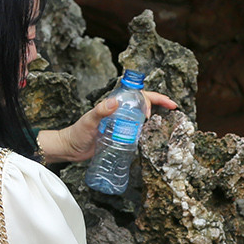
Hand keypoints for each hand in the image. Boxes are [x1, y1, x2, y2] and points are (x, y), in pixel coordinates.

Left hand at [39, 91, 178, 162]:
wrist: (70, 148)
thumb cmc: (77, 133)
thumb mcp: (89, 121)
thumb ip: (100, 110)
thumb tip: (115, 101)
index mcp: (114, 104)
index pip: (137, 94)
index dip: (150, 98)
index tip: (155, 109)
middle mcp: (120, 111)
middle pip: (144, 102)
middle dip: (160, 102)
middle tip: (173, 108)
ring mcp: (121, 123)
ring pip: (142, 116)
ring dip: (156, 115)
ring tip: (167, 121)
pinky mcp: (120, 135)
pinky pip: (137, 130)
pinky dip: (147, 131)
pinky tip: (153, 136)